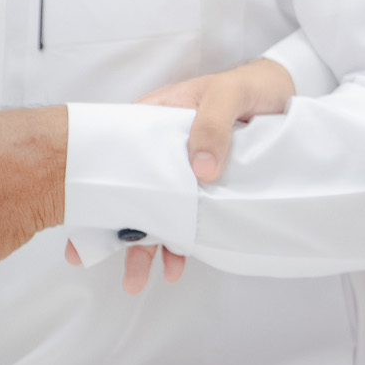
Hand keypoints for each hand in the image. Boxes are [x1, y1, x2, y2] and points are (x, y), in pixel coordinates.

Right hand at [89, 57, 294, 294]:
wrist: (280, 94)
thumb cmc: (246, 86)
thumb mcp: (227, 95)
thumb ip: (212, 124)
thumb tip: (201, 170)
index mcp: (152, 120)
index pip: (115, 156)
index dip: (97, 189)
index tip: (83, 224)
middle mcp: (159, 149)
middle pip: (130, 193)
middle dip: (119, 232)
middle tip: (107, 264)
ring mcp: (180, 170)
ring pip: (155, 211)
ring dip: (147, 246)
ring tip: (139, 279)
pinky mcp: (203, 186)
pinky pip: (185, 217)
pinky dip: (179, 242)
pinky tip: (176, 263)